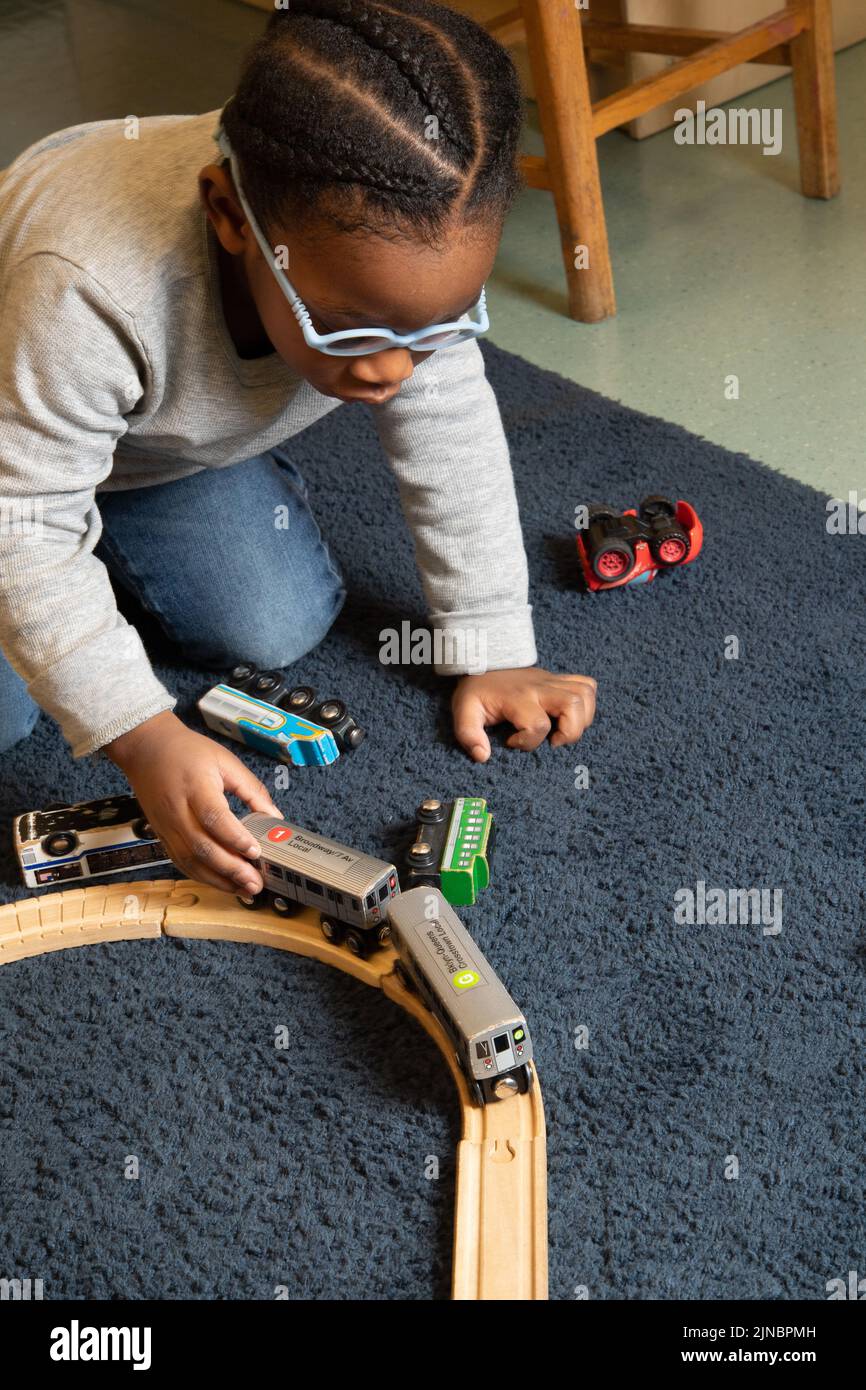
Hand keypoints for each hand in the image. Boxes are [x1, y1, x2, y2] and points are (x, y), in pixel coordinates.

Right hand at [105, 711, 282, 894]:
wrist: (146, 748)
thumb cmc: (185, 751)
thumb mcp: (225, 761)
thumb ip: (251, 789)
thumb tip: (274, 816)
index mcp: (195, 786)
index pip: (214, 817)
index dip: (235, 838)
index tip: (256, 851)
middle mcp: (177, 810)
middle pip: (202, 846)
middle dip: (231, 869)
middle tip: (255, 882)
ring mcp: (167, 826)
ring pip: (190, 861)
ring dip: (218, 880)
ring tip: (243, 889)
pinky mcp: (163, 835)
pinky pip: (181, 862)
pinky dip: (203, 876)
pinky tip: (222, 883)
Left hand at [452, 667, 596, 761]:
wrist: (482, 660)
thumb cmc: (476, 691)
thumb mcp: (464, 711)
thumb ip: (468, 734)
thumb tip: (483, 756)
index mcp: (517, 698)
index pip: (537, 724)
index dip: (527, 742)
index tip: (511, 741)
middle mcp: (540, 687)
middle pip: (573, 704)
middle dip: (570, 732)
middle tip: (552, 742)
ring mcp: (552, 681)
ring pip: (585, 694)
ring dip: (582, 719)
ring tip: (563, 731)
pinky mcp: (558, 679)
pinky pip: (586, 685)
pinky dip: (587, 703)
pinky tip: (571, 716)